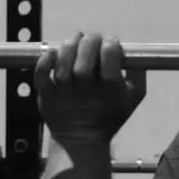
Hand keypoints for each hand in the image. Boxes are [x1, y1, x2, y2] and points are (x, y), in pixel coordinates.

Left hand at [34, 33, 145, 147]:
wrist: (82, 140)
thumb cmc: (109, 114)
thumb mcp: (133, 97)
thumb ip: (137, 73)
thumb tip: (132, 51)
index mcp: (111, 90)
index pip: (109, 57)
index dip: (111, 44)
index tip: (111, 43)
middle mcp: (86, 92)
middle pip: (85, 59)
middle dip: (90, 42)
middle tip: (92, 39)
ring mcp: (64, 94)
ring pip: (63, 64)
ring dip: (69, 46)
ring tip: (75, 40)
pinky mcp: (46, 96)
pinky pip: (41, 75)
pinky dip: (45, 61)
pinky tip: (53, 53)